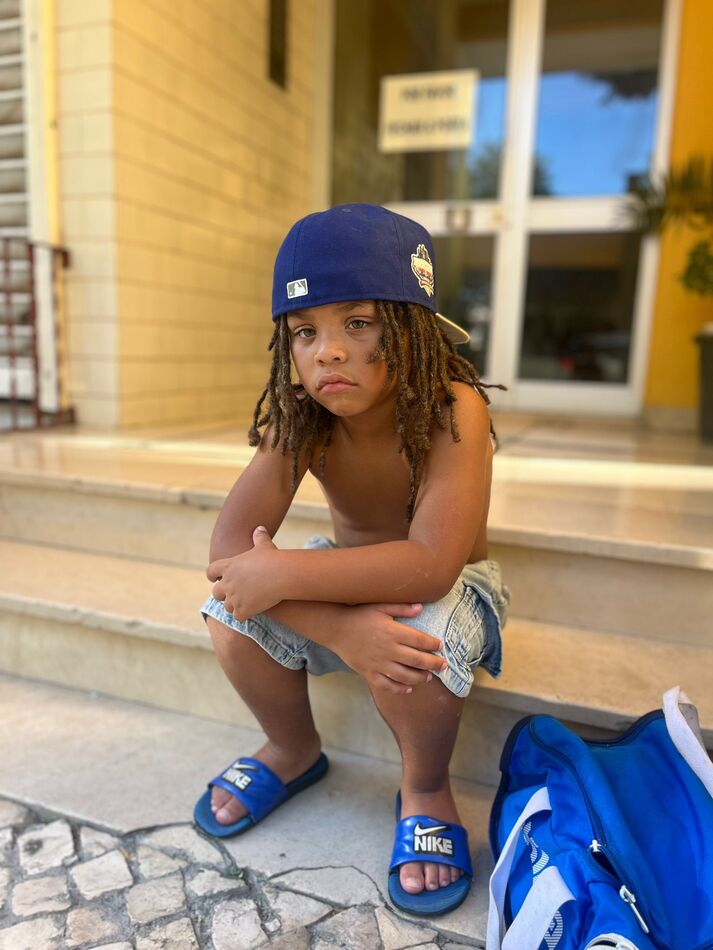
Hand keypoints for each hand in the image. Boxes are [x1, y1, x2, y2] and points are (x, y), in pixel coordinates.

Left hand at [207, 527, 281, 619]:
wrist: (280, 574)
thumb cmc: (272, 558)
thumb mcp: (264, 545)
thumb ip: (259, 537)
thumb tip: (260, 528)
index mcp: (228, 567)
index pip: (210, 571)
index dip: (212, 575)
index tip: (215, 578)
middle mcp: (227, 583)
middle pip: (216, 593)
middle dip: (223, 594)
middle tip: (233, 593)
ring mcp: (234, 598)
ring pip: (227, 607)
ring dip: (234, 605)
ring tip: (245, 603)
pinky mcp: (242, 610)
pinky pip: (238, 616)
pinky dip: (244, 615)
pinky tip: (252, 612)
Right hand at [327, 602, 446, 695]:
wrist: (336, 629)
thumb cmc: (359, 615)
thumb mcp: (380, 607)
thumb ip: (401, 608)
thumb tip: (421, 608)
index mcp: (392, 632)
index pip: (419, 640)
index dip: (433, 644)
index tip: (440, 646)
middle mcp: (388, 649)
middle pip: (417, 660)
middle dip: (433, 664)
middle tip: (443, 665)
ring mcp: (378, 663)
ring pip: (405, 675)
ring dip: (420, 678)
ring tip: (428, 677)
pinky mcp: (369, 672)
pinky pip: (386, 685)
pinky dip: (399, 689)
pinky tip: (408, 689)